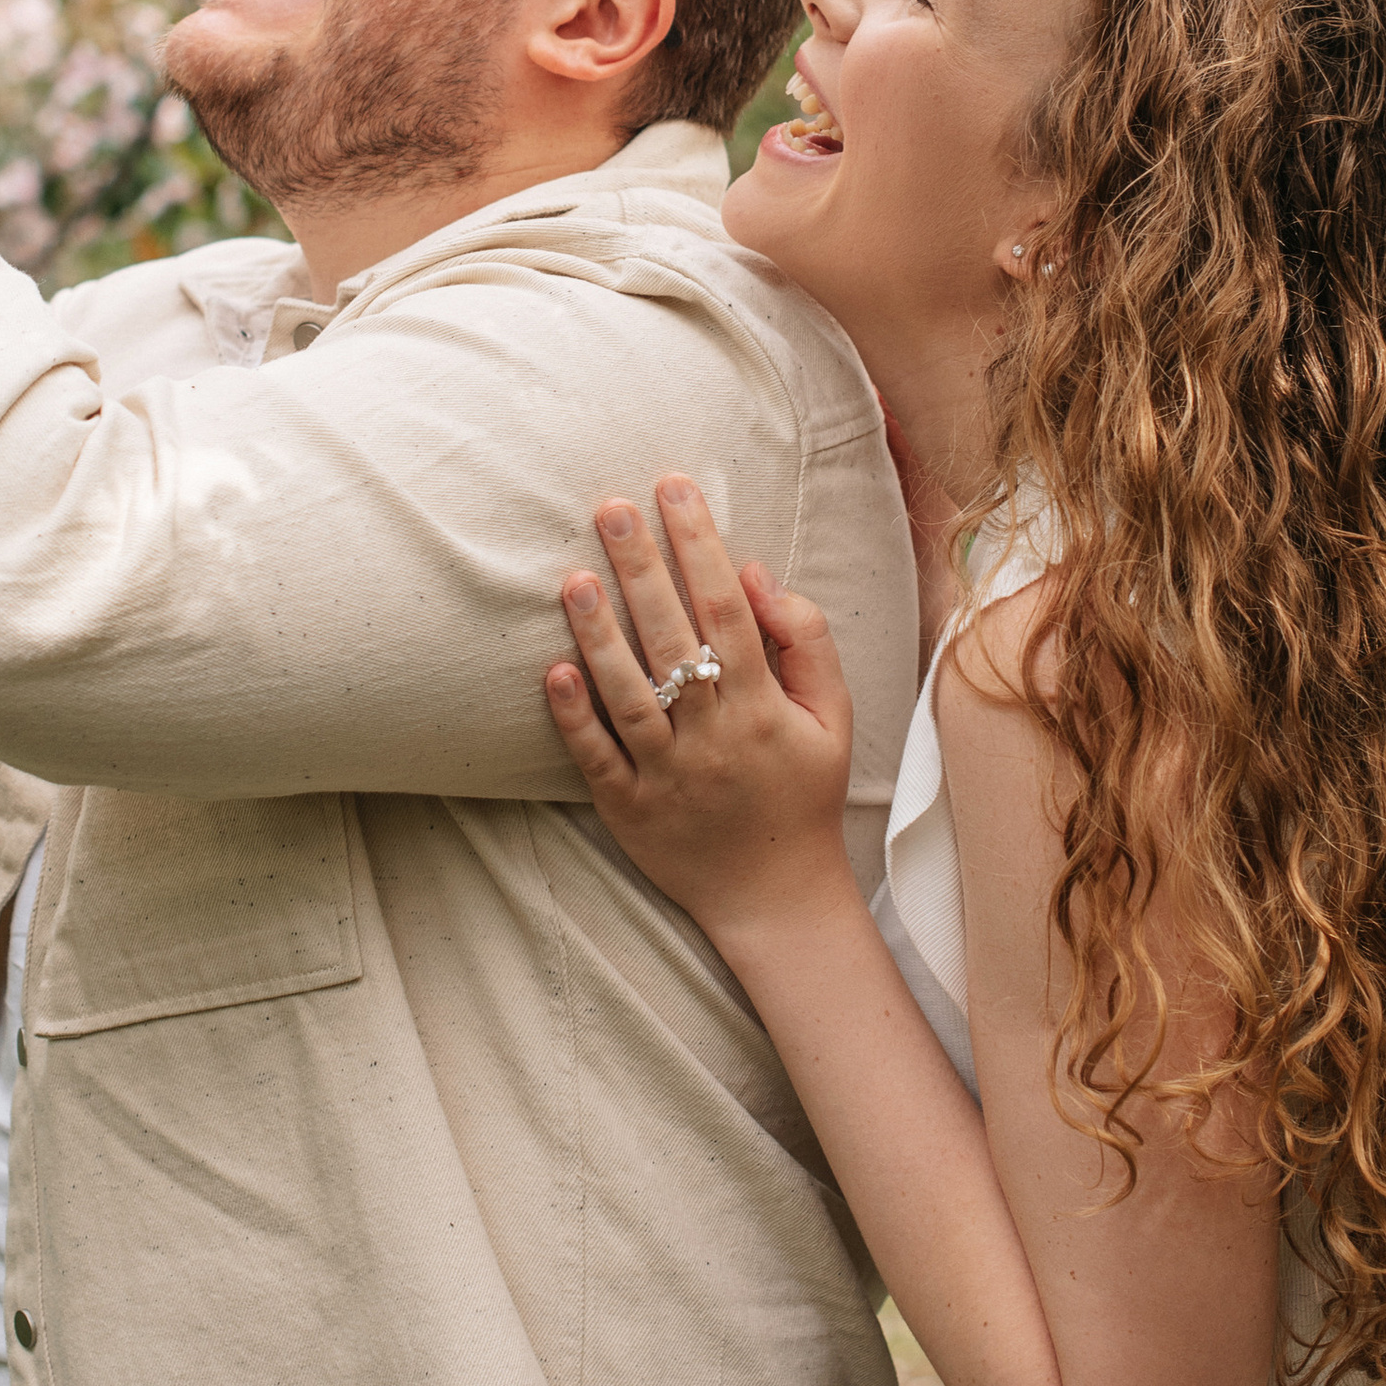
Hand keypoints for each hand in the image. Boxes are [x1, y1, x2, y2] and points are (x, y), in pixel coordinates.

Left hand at [545, 474, 856, 945]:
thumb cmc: (804, 792)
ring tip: (574, 577)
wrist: (777, 897)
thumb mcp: (834, 716)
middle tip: (611, 508)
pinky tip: (552, 671)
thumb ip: (806, 641)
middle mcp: (713, 735)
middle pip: (672, 638)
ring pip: (628, 695)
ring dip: (599, 634)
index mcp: (763, 705)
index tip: (673, 488)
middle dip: (642, 568)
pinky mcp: (628, 809)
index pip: (727, 609)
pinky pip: (596, 758)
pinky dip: (573, 717)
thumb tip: (753, 573)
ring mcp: (667, 774)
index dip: (700, 544)